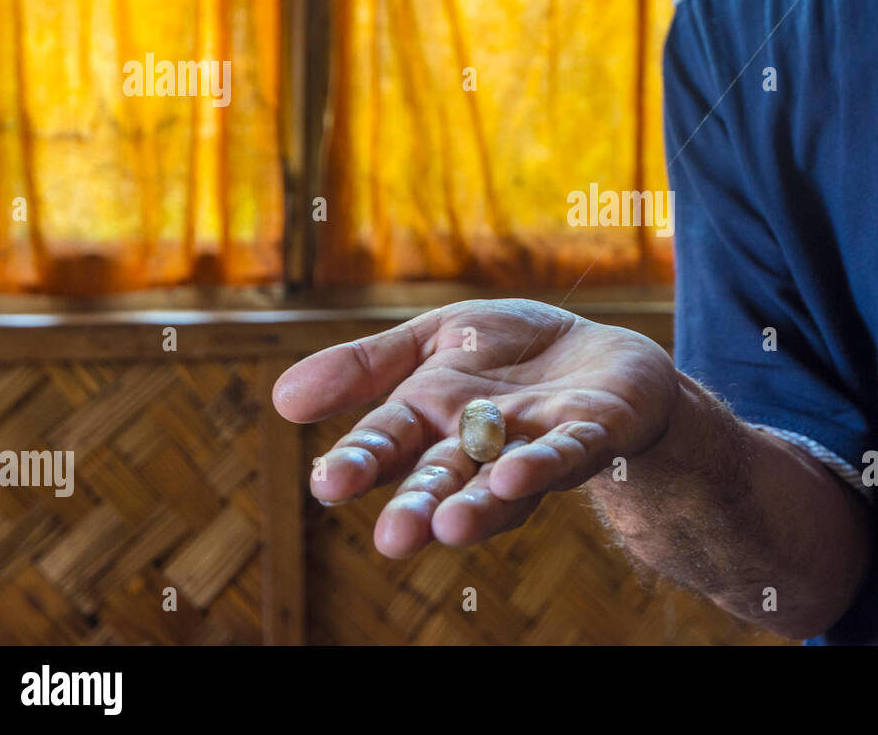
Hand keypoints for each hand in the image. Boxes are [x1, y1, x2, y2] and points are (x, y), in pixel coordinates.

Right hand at [271, 298, 677, 557]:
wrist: (597, 351)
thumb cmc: (506, 352)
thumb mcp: (432, 338)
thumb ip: (365, 367)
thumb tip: (281, 400)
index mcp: (430, 421)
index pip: (386, 444)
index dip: (359, 464)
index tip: (327, 484)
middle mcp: (477, 447)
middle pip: (441, 480)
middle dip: (419, 508)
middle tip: (394, 539)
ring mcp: (532, 446)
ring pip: (502, 483)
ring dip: (480, 506)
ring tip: (452, 525)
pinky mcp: (589, 435)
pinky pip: (566, 453)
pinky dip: (543, 465)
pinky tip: (517, 475)